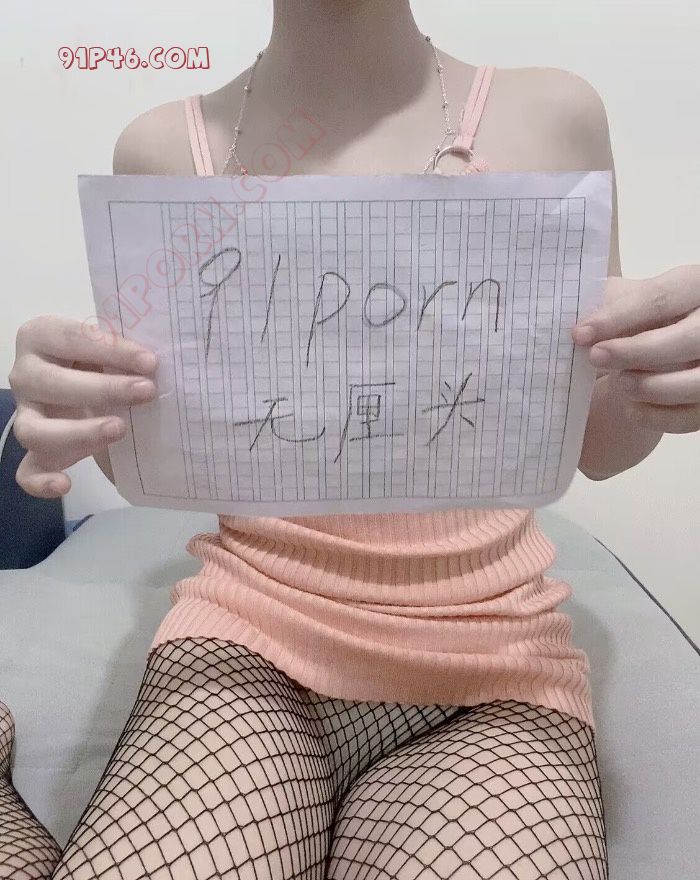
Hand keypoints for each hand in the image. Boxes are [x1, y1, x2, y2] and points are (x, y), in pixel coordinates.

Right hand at [8, 315, 157, 497]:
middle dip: (102, 388)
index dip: (111, 349)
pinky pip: (26, 472)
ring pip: (34, 430)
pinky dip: (41, 481)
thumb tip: (158, 363)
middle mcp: (26, 375)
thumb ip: (126, 352)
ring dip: (77, 432)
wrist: (98, 391)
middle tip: (145, 392)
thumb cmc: (106, 361)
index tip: (150, 362)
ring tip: (119, 430)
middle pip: (49, 383)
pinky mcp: (35, 451)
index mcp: (42, 337)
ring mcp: (27, 415)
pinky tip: (66, 484)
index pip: (71, 338)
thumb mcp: (113, 349)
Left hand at [571, 265, 699, 433]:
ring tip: (619, 383)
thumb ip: (609, 306)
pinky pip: (692, 416)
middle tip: (596, 357)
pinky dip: (658, 417)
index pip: (661, 299)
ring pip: (697, 382)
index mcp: (694, 286)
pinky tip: (631, 409)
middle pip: (687, 339)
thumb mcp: (628, 298)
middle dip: (635, 352)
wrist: (659, 345)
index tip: (579, 334)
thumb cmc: (640, 316)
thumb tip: (582, 332)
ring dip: (650, 387)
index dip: (617, 317)